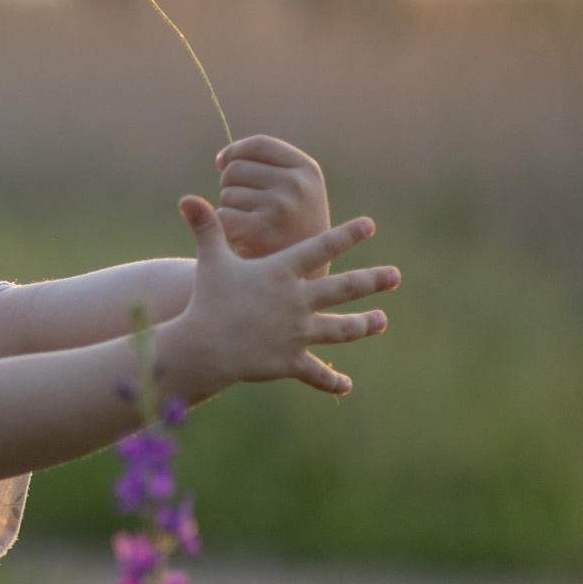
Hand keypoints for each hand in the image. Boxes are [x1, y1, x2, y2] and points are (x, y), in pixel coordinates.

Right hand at [163, 198, 399, 397]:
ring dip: (363, 325)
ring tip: (381, 321)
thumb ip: (205, 228)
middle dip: (373, 281)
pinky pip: (316, 373)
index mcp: (282, 274)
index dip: (346, 235)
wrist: (205, 346)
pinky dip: (331, 380)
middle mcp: (298, 301)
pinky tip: (345, 385)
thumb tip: (187, 198)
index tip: (370, 225)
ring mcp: (298, 333)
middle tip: (395, 276)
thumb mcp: (210, 260)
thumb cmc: (207, 299)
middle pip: (345, 289)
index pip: (320, 248)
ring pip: (340, 329)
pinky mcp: (291, 361)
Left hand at [215, 136, 328, 260]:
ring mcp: (280, 206)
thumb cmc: (292, 229)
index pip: (258, 144)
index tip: (221, 163)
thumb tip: (222, 159)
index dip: (234, 152)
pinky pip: (221, 216)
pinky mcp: (259, 230)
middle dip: (231, 186)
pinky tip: (242, 239)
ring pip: (227, 193)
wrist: (303, 278)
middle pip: (236, 168)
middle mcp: (297, 184)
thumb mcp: (296, 192)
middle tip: (247, 210)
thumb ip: (266, 168)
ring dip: (230, 209)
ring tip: (252, 227)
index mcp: (308, 170)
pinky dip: (223, 228)